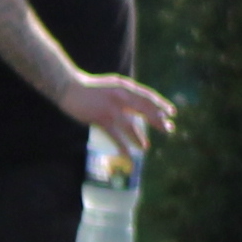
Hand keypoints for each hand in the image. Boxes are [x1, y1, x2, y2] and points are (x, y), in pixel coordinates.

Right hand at [67, 73, 181, 154]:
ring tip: (145, 147)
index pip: (148, 97)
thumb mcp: (113, 86)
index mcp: (125, 87)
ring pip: (131, 126)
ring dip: (139, 138)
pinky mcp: (101, 120)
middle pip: (144, 111)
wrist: (69, 88)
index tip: (172, 113)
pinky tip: (129, 155)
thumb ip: (127, 95)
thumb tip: (142, 106)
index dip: (161, 105)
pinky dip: (123, 146)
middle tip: (168, 129)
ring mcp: (112, 109)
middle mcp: (121, 97)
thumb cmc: (92, 88)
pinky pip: (116, 136)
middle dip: (158, 121)